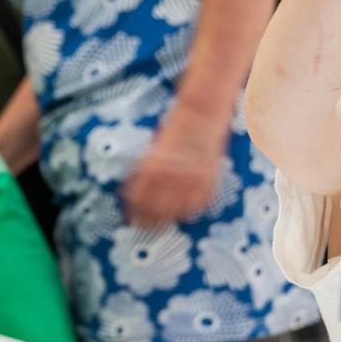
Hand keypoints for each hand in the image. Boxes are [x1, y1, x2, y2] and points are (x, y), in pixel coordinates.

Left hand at [120, 111, 228, 228]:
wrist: (200, 116)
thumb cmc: (173, 131)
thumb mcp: (152, 151)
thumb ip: (143, 174)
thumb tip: (133, 198)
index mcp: (153, 168)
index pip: (139, 202)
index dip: (134, 214)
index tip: (132, 219)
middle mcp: (172, 176)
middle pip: (156, 213)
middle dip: (150, 222)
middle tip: (147, 225)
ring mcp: (192, 180)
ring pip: (177, 214)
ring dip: (169, 219)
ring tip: (164, 221)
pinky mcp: (208, 181)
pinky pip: (196, 206)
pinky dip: (188, 210)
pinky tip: (182, 209)